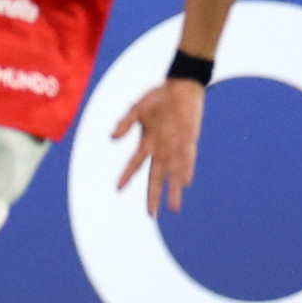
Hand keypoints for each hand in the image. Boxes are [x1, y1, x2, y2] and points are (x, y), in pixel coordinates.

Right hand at [111, 79, 205, 215]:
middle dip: (153, 196)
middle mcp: (161, 149)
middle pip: (155, 177)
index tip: (117, 189)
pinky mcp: (189, 141)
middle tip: (151, 215)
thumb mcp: (137, 108)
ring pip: (173, 174)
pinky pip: (187, 159)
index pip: (134, 164)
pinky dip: (186, 170)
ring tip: (174, 209)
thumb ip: (125, 123)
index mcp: (147, 142)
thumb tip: (112, 138)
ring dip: (173, 191)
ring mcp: (175, 147)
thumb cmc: (159, 97)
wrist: (181, 87)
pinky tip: (186, 183)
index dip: (126, 176)